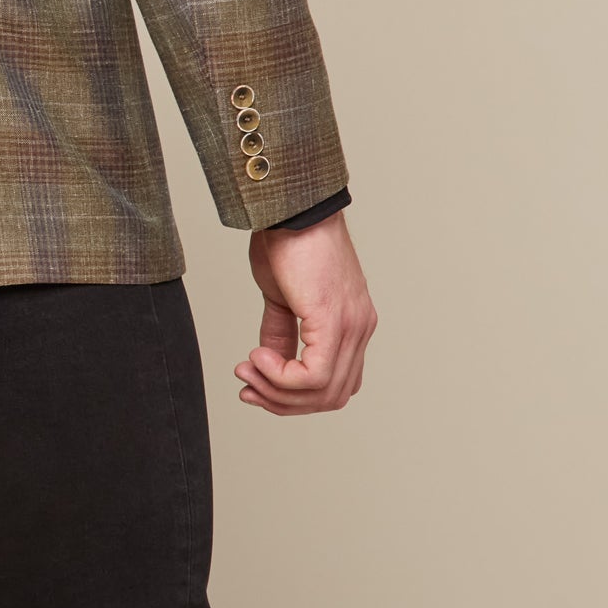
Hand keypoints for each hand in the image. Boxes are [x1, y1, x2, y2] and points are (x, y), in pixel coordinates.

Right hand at [234, 211, 375, 415]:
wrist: (290, 206)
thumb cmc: (287, 238)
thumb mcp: (281, 296)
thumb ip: (281, 333)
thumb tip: (270, 363)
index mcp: (351, 322)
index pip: (335, 383)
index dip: (295, 396)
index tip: (254, 382)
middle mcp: (359, 328)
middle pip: (331, 396)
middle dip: (283, 401)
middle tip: (247, 387)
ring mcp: (352, 326)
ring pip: (324, 392)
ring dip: (278, 391)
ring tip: (248, 370)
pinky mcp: (334, 321)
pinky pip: (314, 375)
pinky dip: (282, 377)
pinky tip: (258, 358)